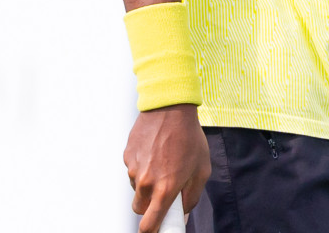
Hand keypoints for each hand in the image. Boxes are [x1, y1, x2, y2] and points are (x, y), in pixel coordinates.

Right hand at [124, 103, 211, 232]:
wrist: (170, 107)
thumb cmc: (189, 138)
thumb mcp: (201, 169)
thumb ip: (192, 197)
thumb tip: (182, 214)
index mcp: (165, 189)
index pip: (149, 224)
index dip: (151, 230)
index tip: (155, 229)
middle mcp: (146, 182)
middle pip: (139, 209)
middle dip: (149, 206)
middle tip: (162, 193)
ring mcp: (134, 169)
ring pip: (136, 188)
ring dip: (146, 184)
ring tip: (162, 163)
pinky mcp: (127, 156)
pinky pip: (133, 170)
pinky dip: (142, 167)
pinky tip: (154, 152)